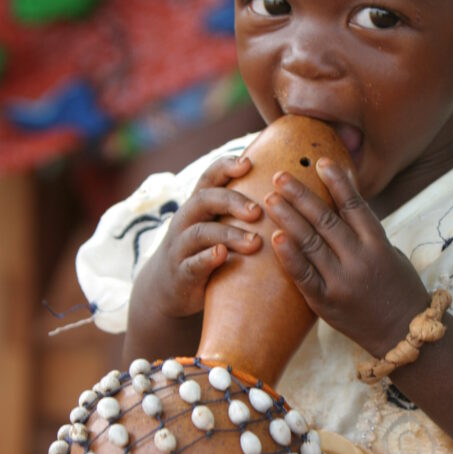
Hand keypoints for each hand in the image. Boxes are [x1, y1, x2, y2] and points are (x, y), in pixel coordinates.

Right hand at [138, 154, 262, 322]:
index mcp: (199, 206)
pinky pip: (192, 263)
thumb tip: (283, 192)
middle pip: (204, 200)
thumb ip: (239, 211)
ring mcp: (181, 247)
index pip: (209, 178)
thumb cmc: (205, 251)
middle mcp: (187, 220)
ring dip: (229, 234)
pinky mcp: (181, 273)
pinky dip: (207, 259)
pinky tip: (222, 255)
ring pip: (201, 232)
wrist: (169, 290)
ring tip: (255, 242)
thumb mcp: (216, 225)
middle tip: (258, 211)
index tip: (248, 163)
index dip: (225, 166)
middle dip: (232, 201)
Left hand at [264, 158, 429, 357]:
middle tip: (280, 176)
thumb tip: (340, 199)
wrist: (404, 334)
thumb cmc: (398, 288)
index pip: (354, 205)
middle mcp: (360, 260)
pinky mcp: (327, 303)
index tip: (320, 162)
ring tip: (270, 199)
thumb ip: (365, 231)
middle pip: (326, 220)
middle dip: (301, 196)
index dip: (337, 182)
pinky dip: (290, 256)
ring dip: (288, 219)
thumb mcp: (390, 253)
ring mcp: (342, 282)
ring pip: (311, 243)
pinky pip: (304, 276)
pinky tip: (276, 238)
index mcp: (378, 244)